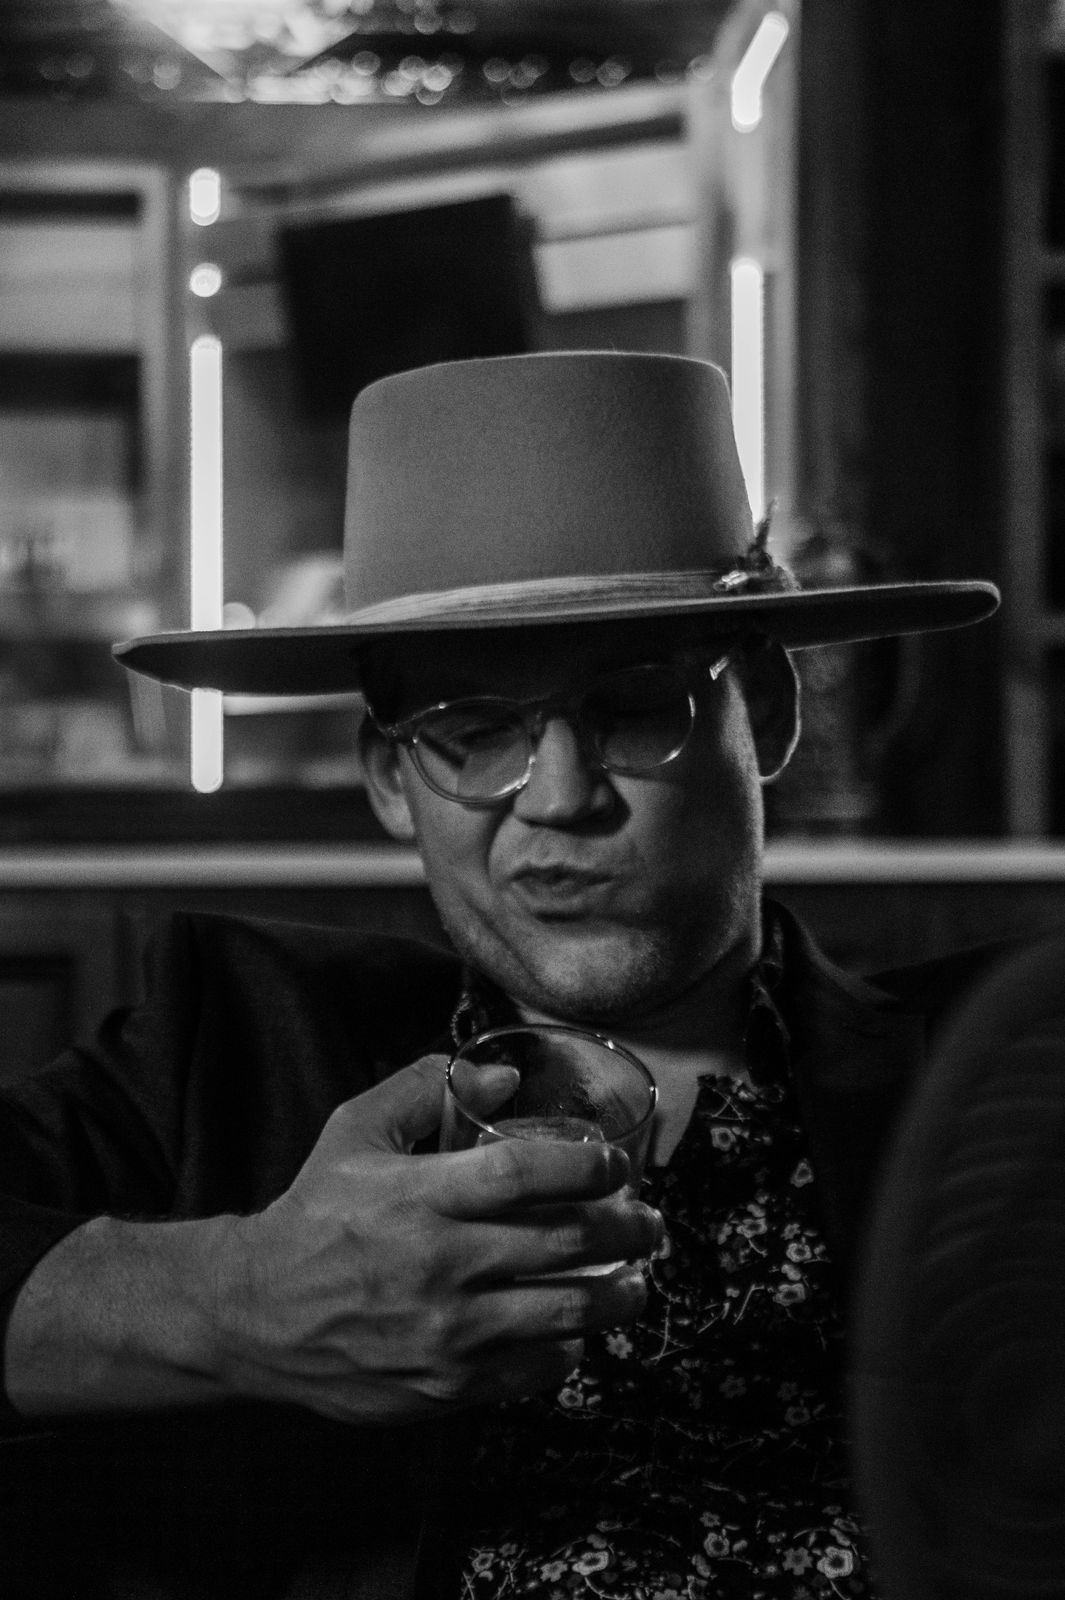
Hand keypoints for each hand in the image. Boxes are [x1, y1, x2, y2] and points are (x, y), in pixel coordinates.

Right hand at [211, 1056, 662, 1424]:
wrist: (257, 1313)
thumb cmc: (315, 1214)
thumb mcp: (354, 1129)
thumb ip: (423, 1087)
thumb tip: (503, 1076)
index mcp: (420, 1196)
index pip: (526, 1174)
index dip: (587, 1167)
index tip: (616, 1165)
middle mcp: (440, 1264)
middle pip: (564, 1243)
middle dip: (627, 1230)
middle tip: (650, 1223)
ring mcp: (446, 1331)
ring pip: (565, 1313)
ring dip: (619, 1296)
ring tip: (639, 1282)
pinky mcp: (445, 1385)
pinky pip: (532, 1370)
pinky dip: (567, 1350)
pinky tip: (575, 1331)